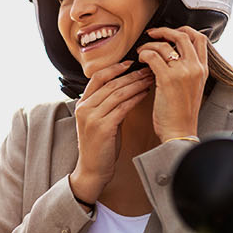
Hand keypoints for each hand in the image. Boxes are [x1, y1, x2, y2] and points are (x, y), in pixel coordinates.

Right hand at [69, 60, 153, 205]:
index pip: (97, 78)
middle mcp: (84, 108)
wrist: (93, 169)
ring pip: (117, 93)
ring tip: (150, 78)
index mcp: (82, 104)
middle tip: (148, 68)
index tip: (131, 62)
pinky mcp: (102, 127)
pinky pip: (122, 107)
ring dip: (136, 84)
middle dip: (131, 74)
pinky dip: (135, 98)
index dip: (115, 68)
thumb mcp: (99, 121)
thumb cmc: (100, 146)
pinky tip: (145, 93)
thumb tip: (125, 88)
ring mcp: (92, 117)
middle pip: (110, 83)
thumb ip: (107, 104)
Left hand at [137, 26, 209, 141]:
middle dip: (165, 31)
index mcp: (203, 70)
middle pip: (184, 35)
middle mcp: (196, 68)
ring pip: (165, 45)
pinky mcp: (168, 79)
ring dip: (150, 44)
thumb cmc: (181, 114)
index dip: (184, 30)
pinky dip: (144, 53)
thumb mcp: (191, 88)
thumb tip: (172, 56)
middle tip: (152, 34)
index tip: (169, 33)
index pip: (200, 39)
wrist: (179, 132)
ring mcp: (183, 73)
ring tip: (142, 51)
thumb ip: (187, 71)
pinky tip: (140, 59)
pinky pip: (153, 56)